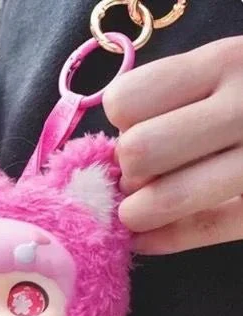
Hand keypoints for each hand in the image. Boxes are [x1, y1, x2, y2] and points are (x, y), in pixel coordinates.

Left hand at [103, 37, 242, 253]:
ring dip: (141, 208)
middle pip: (138, 151)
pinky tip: (146, 240)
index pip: (124, 100)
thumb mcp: (218, 75)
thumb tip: (107, 159)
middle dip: (129, 170)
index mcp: (222, 62)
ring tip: (149, 204)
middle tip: (144, 176)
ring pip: (166, 196)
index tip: (140, 127)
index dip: (122, 123)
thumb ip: (166, 102)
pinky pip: (203, 229)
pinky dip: (161, 239)